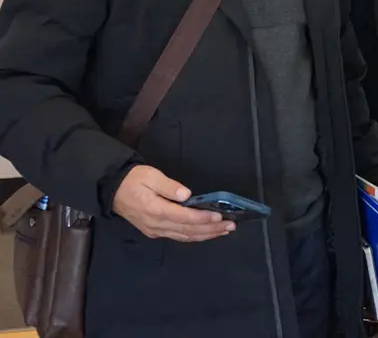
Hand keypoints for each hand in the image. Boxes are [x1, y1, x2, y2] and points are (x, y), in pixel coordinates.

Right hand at [112, 165, 234, 241]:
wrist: (112, 190)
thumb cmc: (133, 180)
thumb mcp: (151, 176)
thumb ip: (169, 186)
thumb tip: (186, 195)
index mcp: (156, 210)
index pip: (185, 217)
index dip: (203, 218)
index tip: (220, 216)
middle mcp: (156, 224)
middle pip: (188, 230)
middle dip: (211, 229)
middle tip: (231, 226)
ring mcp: (155, 230)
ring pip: (185, 236)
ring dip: (206, 235)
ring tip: (224, 231)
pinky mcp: (154, 231)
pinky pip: (178, 237)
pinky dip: (194, 236)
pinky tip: (206, 234)